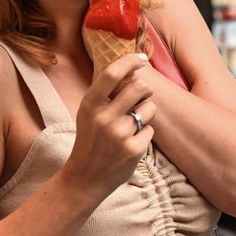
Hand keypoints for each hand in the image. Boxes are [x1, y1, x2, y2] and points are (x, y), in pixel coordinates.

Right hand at [63, 54, 156, 200]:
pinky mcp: (134, 149)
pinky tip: (130, 143)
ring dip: (146, 113)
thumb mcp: (87, 114)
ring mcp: (120, 134)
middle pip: (140, 87)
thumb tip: (126, 68)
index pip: (112, 74)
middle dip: (145, 90)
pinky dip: (144, 135)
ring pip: (150, 108)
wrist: (85, 177)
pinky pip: (150, 130)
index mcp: (90, 105)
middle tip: (140, 97)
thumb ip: (103, 94)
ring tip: (132, 125)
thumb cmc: (89, 141)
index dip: (130, 61)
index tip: (141, 58)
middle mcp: (104, 118)